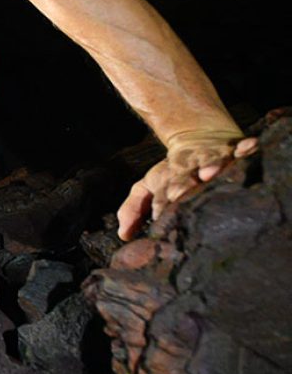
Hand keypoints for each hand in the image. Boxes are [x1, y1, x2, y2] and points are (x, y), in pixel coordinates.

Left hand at [116, 131, 254, 239]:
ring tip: (208, 172)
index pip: (162, 194)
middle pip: (183, 178)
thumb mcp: (150, 187)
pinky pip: (240, 148)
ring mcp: (210, 158)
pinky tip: (249, 148)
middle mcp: (189, 170)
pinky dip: (244, 148)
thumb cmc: (174, 173)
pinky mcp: (232, 149)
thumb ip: (134, 209)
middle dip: (181, 186)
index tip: (158, 213)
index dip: (160, 202)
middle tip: (177, 195)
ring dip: (209, 166)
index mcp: (169, 181)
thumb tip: (123, 235)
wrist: (199, 138)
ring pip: (209, 162)